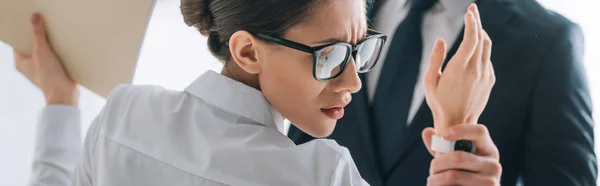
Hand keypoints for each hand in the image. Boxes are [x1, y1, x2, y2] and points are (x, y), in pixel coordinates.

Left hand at [14, 13, 78, 105]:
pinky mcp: (55, 71)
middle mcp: (30, 66)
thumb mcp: (42, 51)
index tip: (32, 23)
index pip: (19, 43)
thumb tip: (34, 17)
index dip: (25, 32)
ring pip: (45, 51)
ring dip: (51, 44)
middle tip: (46, 28)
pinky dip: (60, 52)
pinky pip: (56, 57)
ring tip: (56, 37)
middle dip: (40, 37)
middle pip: (33, 46)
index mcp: (21, 62)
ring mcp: (43, 69)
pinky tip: (65, 47)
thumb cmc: (49, 77)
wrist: (65, 94)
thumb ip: (38, 34)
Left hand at [422, 124, 501, 185]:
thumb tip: (427, 131)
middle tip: (432, 169)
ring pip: (453, 175)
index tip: (443, 134)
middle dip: (437, 163)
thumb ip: (442, 147)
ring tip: (432, 181)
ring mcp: (491, 181)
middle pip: (458, 157)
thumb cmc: (462, 177)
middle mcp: (494, 165)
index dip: (461, 130)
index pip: (480, 132)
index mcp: (488, 150)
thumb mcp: (454, 161)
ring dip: (436, 179)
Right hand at [424, 4, 494, 131]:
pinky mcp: (490, 80)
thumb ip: (435, 59)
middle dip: (477, 21)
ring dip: (482, 32)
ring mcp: (485, 76)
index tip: (469, 12)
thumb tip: (441, 40)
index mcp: (459, 70)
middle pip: (481, 38)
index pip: (471, 40)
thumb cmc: (439, 103)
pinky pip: (487, 59)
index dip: (471, 23)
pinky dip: (482, 48)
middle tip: (472, 9)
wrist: (458, 124)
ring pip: (487, 47)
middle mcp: (475, 71)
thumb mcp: (429, 82)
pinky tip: (474, 47)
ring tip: (475, 23)